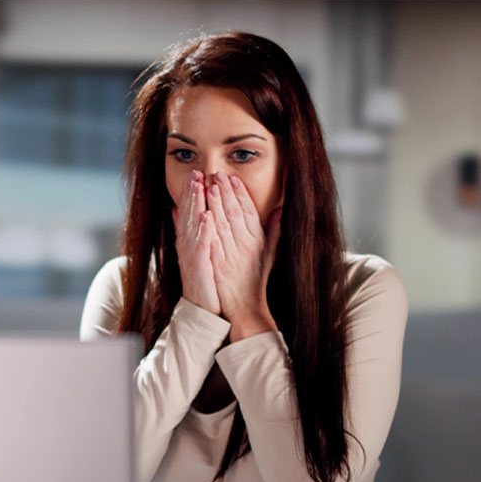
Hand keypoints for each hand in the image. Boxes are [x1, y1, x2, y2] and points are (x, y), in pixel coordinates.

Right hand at [172, 170, 220, 314]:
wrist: (201, 310)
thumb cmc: (203, 282)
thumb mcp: (194, 252)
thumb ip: (185, 231)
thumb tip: (176, 209)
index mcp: (188, 241)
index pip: (188, 212)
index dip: (191, 193)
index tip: (196, 174)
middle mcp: (186, 246)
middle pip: (188, 214)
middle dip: (192, 193)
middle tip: (195, 172)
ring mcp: (191, 255)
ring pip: (193, 225)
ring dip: (196, 204)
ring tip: (199, 186)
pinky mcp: (199, 267)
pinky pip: (201, 245)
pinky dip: (203, 230)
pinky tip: (206, 216)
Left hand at [205, 172, 281, 338]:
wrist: (246, 308)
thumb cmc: (255, 281)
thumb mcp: (269, 255)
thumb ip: (273, 231)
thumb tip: (279, 209)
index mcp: (257, 241)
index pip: (248, 211)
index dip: (240, 193)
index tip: (233, 178)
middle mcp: (245, 246)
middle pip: (234, 213)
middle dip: (225, 191)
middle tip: (216, 173)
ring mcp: (231, 255)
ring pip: (222, 223)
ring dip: (215, 202)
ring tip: (207, 184)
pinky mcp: (218, 265)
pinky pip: (212, 241)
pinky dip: (206, 225)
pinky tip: (201, 211)